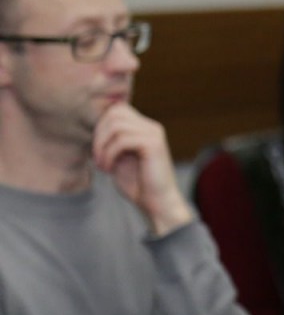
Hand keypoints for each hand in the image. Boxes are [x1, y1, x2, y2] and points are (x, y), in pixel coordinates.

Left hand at [92, 103, 193, 235]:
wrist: (158, 204)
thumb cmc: (138, 185)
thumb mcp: (118, 159)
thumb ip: (111, 142)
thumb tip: (93, 127)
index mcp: (145, 128)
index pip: (117, 110)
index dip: (100, 127)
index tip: (96, 151)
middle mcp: (152, 127)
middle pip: (115, 113)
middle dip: (98, 135)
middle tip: (96, 158)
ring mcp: (154, 134)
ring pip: (116, 125)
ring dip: (102, 146)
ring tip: (101, 165)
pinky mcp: (153, 145)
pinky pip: (122, 140)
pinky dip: (109, 154)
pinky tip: (108, 169)